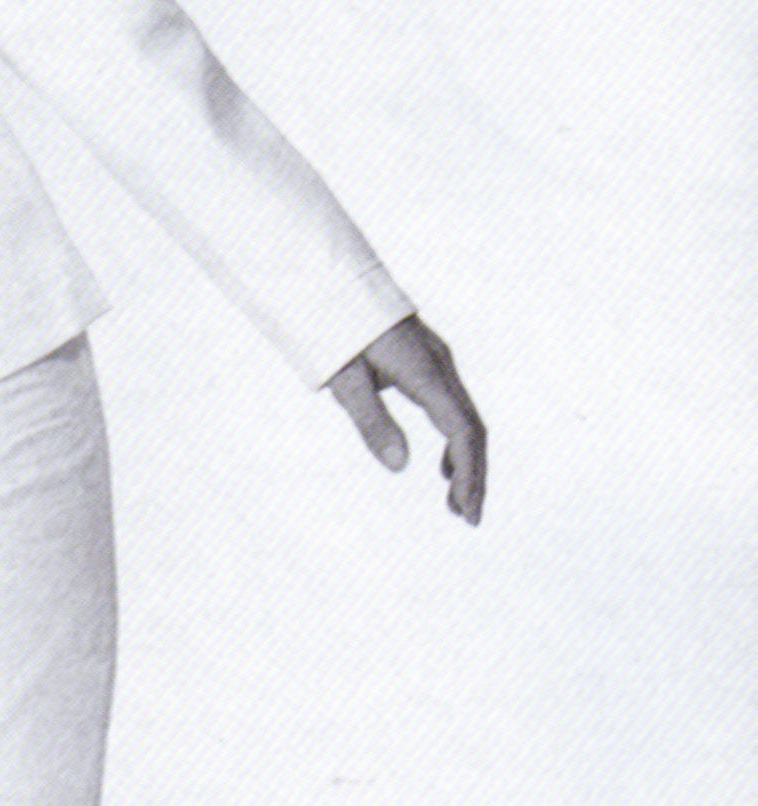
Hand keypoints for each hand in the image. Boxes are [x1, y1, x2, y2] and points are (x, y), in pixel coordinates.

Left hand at [326, 316, 486, 523]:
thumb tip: (400, 467)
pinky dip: (454, 441)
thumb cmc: (334, 331)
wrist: (332, 286)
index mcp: (426, 373)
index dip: (468, 473)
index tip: (465, 510)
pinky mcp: (430, 362)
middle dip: (474, 475)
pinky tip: (443, 467)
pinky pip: (454, 407)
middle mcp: (442, 366)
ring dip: (466, 461)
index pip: (461, 431)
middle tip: (468, 519)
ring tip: (456, 503)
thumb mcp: (345, 380)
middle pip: (472, 428)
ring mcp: (439, 362)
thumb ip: (372, 422)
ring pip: (466, 417)